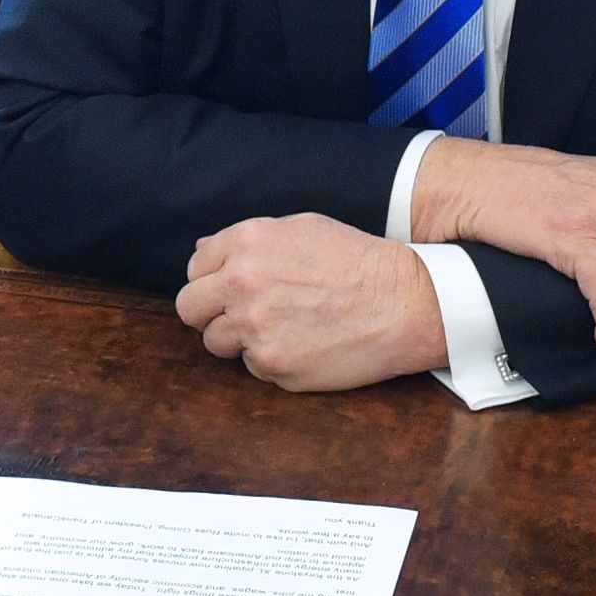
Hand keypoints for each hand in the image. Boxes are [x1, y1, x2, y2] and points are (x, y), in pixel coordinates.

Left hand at [178, 215, 450, 390]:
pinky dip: (272, 360)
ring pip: (215, 342)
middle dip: (211, 313)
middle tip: (243, 315)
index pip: (195, 269)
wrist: (404, 302)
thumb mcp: (302, 228)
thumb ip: (247, 241)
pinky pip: (251, 366)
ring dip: (240, 340)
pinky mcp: (271, 364)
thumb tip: (202, 248)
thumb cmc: (358, 262)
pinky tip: (304, 345)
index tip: (232, 290)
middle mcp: (242, 283)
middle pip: (190, 308)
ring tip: (282, 329)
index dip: (213, 281)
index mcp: (247, 242)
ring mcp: (254, 327)